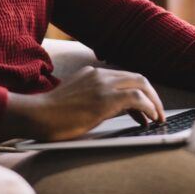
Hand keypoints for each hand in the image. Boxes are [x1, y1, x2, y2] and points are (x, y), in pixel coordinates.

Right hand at [0, 66, 165, 141]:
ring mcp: (102, 85)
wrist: (35, 115)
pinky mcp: (104, 99)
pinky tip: (151, 119)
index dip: (139, 93)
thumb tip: (112, 110)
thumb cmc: (49, 115)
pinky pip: (137, 98)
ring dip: (154, 103)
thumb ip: (92, 98)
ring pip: (141, 84)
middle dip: (152, 96)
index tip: (145, 110)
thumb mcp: (74, 100)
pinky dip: (149, 108)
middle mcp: (99, 75)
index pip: (124, 77)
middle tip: (158, 114)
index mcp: (91, 74)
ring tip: (159, 119)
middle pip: (138, 78)